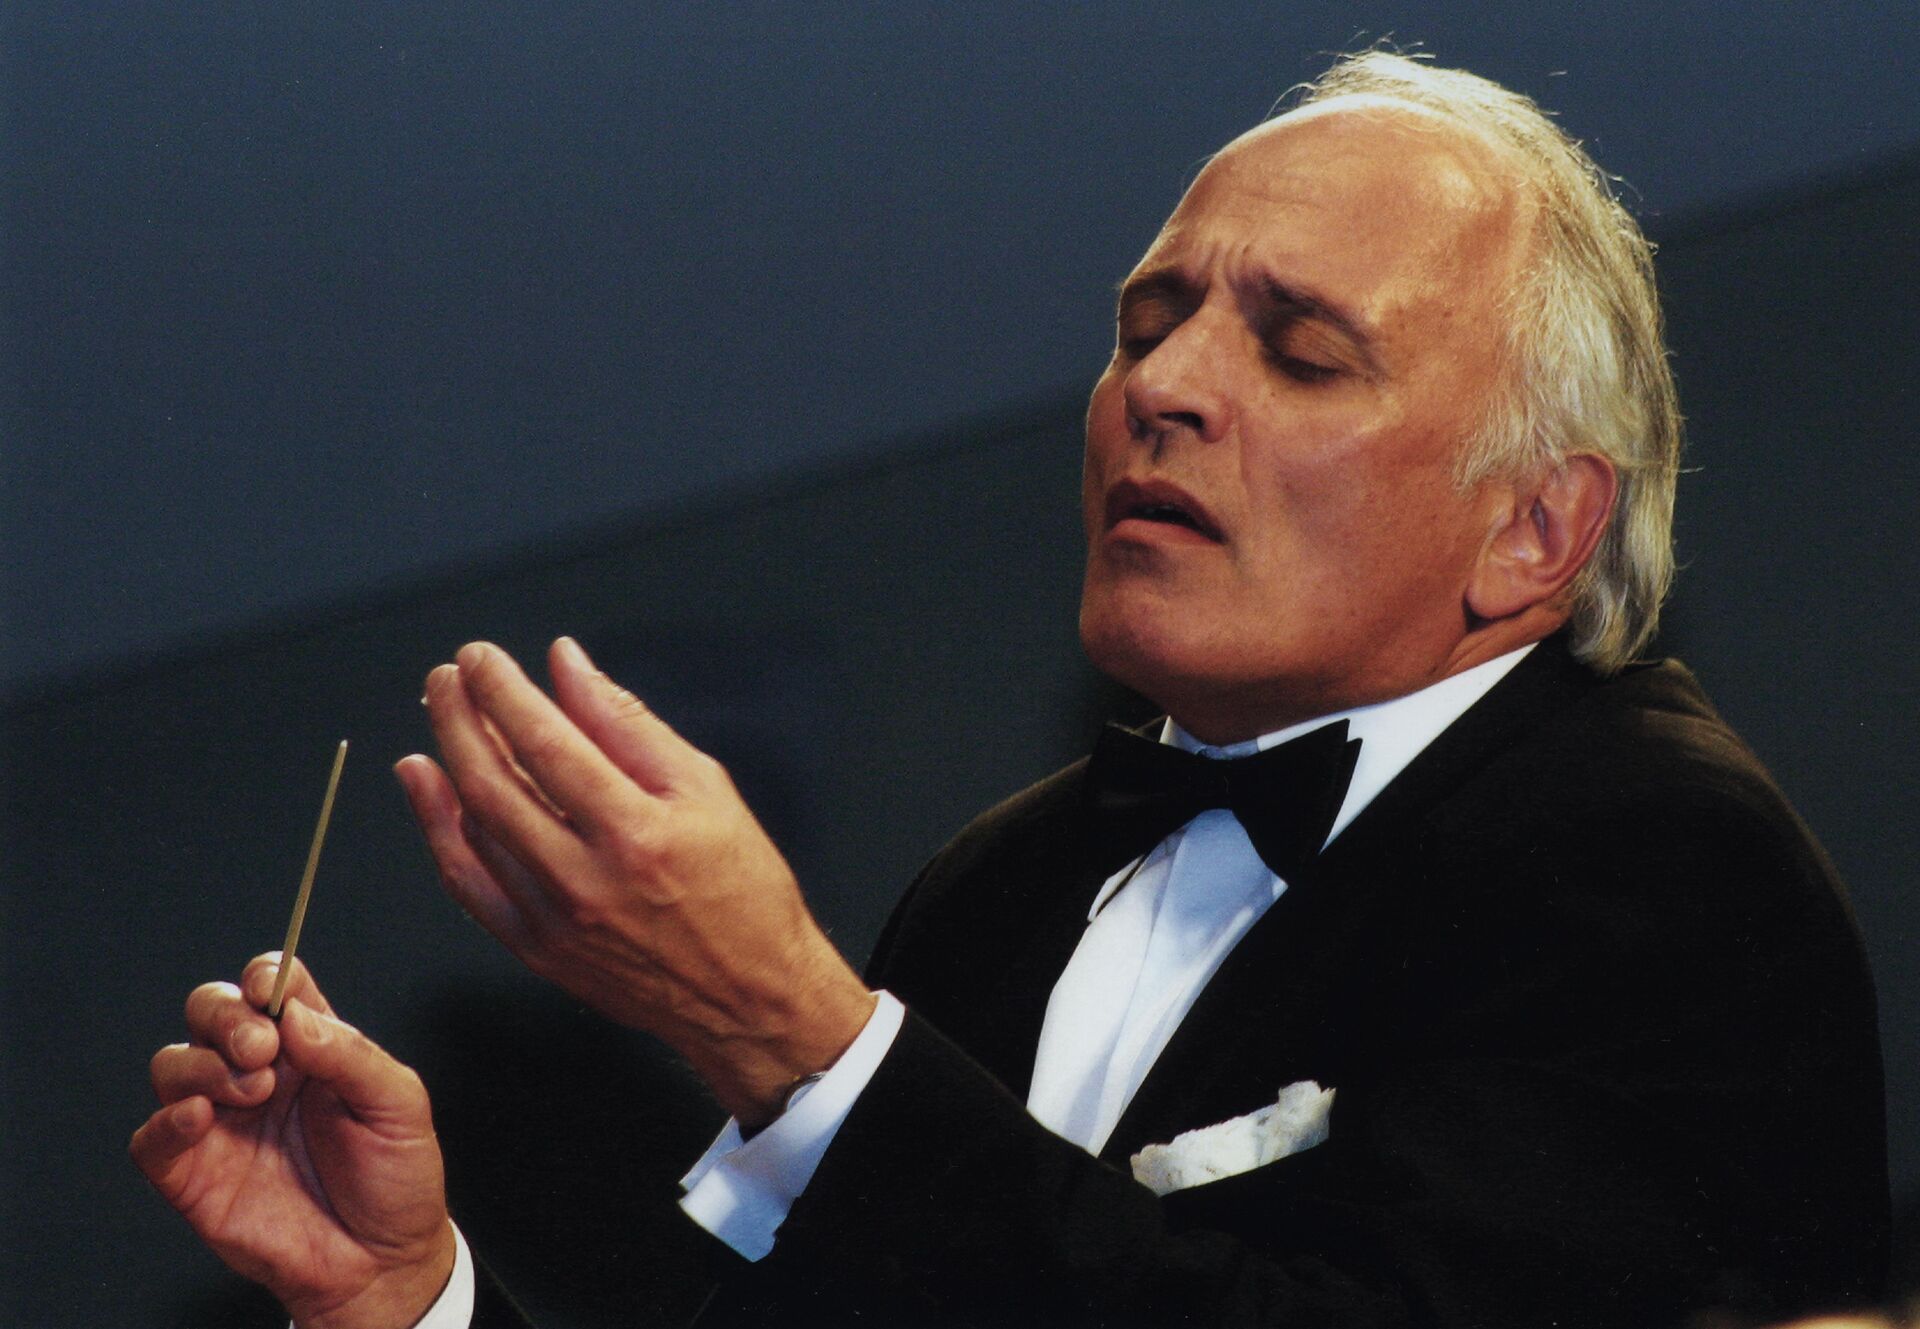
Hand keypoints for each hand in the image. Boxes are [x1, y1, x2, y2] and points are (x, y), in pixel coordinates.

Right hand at [131, 955, 453, 1328]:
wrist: (381, 1262)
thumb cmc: (395, 1179)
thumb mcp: (398, 1105)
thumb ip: (350, 1054)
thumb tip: (295, 1015)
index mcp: (309, 1047)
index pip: (272, 985)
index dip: (264, 975)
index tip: (269, 987)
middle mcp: (259, 1075)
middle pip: (210, 1011)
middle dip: (225, 1015)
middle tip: (260, 1047)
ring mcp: (223, 1122)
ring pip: (174, 1064)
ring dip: (203, 1065)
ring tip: (253, 1090)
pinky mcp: (194, 1175)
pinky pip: (152, 1138)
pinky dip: (166, 1121)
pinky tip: (199, 1117)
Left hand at [395, 637, 874, 1128]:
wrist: (750, 996)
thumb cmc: (743, 891)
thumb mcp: (707, 789)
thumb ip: (629, 725)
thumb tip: (569, 669)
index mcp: (637, 831)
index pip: (546, 742)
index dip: (502, 692)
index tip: (482, 658)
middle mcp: (588, 879)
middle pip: (494, 783)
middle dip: (460, 717)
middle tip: (449, 677)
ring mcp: (555, 921)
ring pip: (474, 831)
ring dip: (445, 764)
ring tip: (440, 715)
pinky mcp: (539, 951)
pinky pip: (471, 885)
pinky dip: (442, 831)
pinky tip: (429, 788)